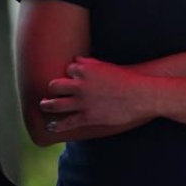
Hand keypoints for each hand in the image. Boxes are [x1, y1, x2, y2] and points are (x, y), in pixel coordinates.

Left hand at [39, 57, 153, 131]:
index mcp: (86, 70)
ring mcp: (82, 102)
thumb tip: (77, 59)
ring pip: (55, 104)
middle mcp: (80, 85)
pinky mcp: (87, 117)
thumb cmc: (129, 80)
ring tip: (44, 105)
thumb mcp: (108, 67)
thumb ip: (90, 64)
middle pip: (55, 86)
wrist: (142, 96)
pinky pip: (66, 122)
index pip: (68, 70)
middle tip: (49, 92)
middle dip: (51, 89)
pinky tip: (51, 126)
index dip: (69, 74)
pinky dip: (57, 126)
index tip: (68, 78)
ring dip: (46, 105)